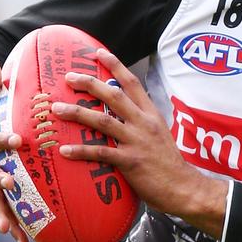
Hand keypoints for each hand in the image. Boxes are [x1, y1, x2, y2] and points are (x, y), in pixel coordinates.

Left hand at [51, 49, 227, 238]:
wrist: (184, 187)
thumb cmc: (169, 164)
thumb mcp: (159, 135)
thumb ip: (141, 123)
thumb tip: (121, 116)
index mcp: (151, 114)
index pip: (132, 83)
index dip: (115, 66)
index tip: (98, 53)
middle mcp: (144, 123)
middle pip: (114, 96)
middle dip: (89, 84)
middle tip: (69, 77)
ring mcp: (137, 141)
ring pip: (103, 120)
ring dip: (77, 113)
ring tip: (57, 109)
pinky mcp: (130, 161)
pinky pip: (101, 152)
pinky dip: (81, 151)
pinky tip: (65, 150)